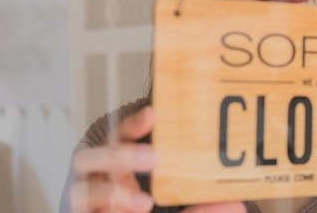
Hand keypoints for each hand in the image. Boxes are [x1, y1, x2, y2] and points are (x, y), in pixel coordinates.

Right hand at [69, 106, 244, 212]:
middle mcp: (95, 178)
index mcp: (118, 161)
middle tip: (154, 159)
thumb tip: (235, 204)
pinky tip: (137, 210)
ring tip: (146, 202)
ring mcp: (84, 202)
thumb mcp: (183, 201)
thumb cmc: (158, 208)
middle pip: (90, 156)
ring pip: (81, 191)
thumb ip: (202, 202)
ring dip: (112, 193)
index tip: (154, 113)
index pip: (120, 134)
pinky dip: (106, 211)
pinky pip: (84, 212)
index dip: (134, 123)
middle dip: (121, 154)